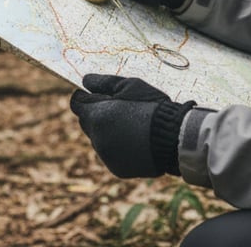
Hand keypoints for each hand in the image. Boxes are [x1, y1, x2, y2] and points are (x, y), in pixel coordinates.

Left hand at [69, 74, 194, 177]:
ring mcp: (106, 155)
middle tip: (121, 110)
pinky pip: (111, 155)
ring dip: (109, 132)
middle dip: (98, 115)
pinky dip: (119, 148)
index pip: (77, 104)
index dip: (86, 97)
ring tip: (133, 127)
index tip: (100, 95)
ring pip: (99, 139)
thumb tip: (85, 81)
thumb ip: (103, 83)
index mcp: (96, 116)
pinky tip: (137, 142)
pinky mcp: (116, 168)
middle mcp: (97, 138)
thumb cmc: (152, 107)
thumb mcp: (129, 86)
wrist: (174, 138)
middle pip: (87, 123)